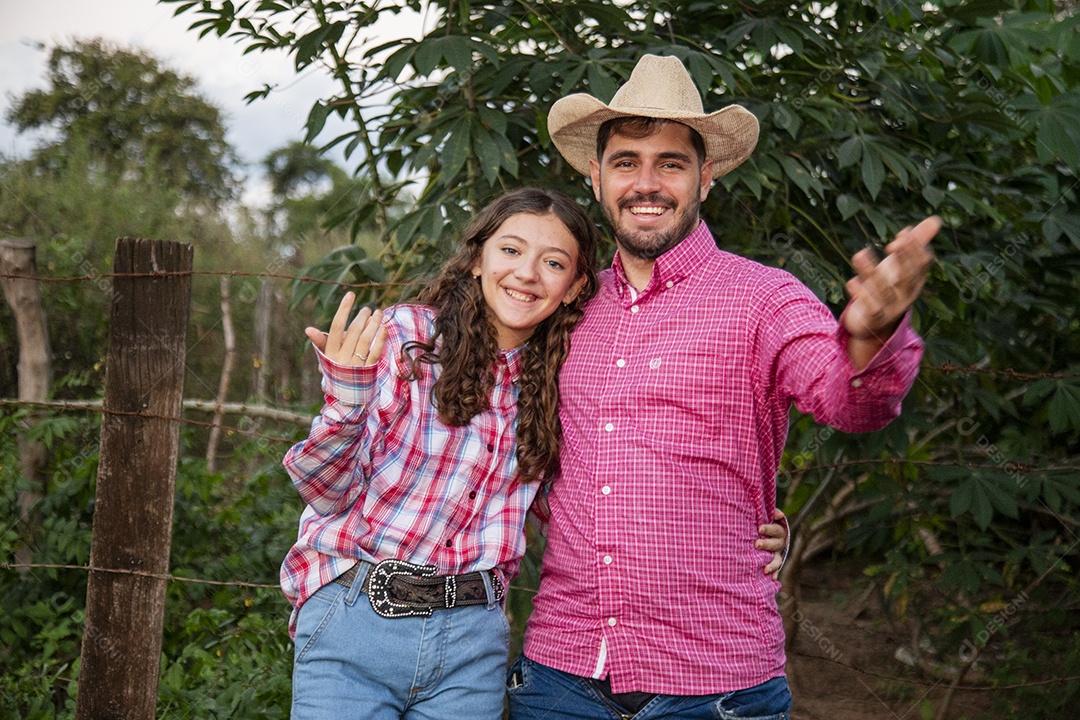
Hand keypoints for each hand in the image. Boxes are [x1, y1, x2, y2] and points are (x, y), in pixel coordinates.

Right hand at [305, 292, 386, 367]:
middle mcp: (342, 358)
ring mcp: (356, 364)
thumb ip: (321, 342)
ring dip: (374, 324)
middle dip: (362, 317)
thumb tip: (308, 329)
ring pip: (366, 340)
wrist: (344, 397)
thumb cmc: (334, 372)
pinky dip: (381, 338)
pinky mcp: (368, 370)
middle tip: (367, 309)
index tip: (350, 294)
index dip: (343, 309)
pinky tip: (384, 327)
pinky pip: (376, 352)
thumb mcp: (325, 358)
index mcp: (330, 352)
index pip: (336, 327)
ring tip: (378, 313)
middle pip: (353, 331)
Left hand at [757, 508, 788, 578]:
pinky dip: (774, 574)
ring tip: (765, 569)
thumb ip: (769, 513)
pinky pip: (776, 569)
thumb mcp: (765, 516)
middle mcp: (780, 542)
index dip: (768, 529)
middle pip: (776, 544)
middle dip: (767, 544)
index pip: (776, 529)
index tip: (759, 529)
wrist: (759, 532)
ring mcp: (777, 554)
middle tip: (756, 544)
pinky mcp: (774, 562)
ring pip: (777, 559)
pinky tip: (772, 578)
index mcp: (779, 530)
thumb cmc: (760, 521)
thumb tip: (778, 514)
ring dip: (772, 564)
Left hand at [844, 216, 939, 340]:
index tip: (902, 233)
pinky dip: (861, 295)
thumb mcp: (898, 266)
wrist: (871, 324)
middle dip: (902, 261)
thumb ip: (915, 244)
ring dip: (870, 271)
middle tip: (892, 244)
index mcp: (915, 281)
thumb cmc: (887, 287)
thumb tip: (936, 219)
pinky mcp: (874, 319)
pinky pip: (870, 308)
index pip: (922, 265)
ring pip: (883, 291)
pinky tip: (851, 281)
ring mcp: (891, 309)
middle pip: (907, 277)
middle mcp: (906, 295)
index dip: (914, 249)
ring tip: (859, 254)